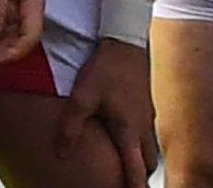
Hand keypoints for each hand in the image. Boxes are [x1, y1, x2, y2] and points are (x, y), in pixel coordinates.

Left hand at [58, 39, 157, 187]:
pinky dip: (141, 142)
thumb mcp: (82, 97)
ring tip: (130, 165)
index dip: (135, 187)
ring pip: (150, 147)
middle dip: (141, 176)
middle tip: (131, 183)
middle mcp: (142, 125)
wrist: (125, 39)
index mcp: (128, 129)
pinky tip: (128, 135)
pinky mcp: (147, 102)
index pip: (136, 169)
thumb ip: (71, 127)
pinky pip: (148, 131)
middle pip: (149, 163)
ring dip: (142, 159)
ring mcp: (148, 113)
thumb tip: (61, 154)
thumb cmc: (105, 68)